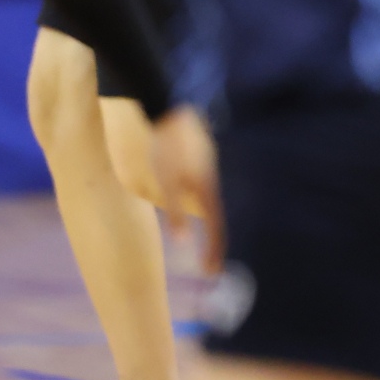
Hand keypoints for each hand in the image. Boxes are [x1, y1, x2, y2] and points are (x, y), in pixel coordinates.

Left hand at [150, 106, 222, 270]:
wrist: (165, 106)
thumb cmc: (164, 147)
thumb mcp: (164, 181)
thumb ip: (175, 211)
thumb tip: (184, 241)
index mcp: (206, 187)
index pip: (215, 226)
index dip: (214, 250)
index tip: (211, 273)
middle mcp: (210, 178)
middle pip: (216, 215)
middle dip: (214, 240)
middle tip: (209, 263)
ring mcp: (205, 165)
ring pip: (209, 200)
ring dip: (208, 222)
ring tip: (201, 238)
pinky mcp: (197, 155)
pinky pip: (202, 187)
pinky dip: (199, 204)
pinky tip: (187, 203)